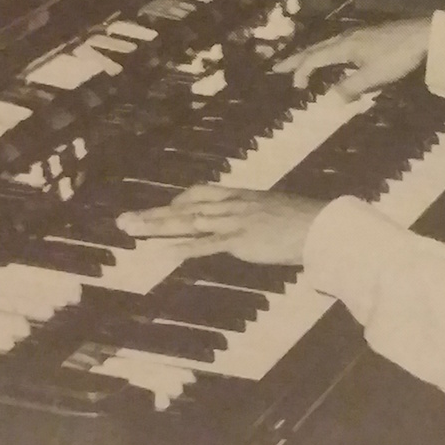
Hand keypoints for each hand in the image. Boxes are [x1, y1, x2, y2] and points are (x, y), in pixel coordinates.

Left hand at [116, 184, 324, 264]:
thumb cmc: (305, 220)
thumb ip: (258, 215)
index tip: (164, 207)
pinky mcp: (240, 240)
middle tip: (122, 221)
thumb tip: (253, 222)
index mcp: (241, 196)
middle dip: (153, 215)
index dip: (179, 201)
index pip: (201, 193)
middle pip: (185, 208)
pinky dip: (184, 247)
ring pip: (188, 222)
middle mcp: (232, 205)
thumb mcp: (275, 210)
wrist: (321, 226)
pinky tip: (164, 251)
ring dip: (157, 227)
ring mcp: (234, 222)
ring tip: (130, 230)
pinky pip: (207, 244)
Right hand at [273, 18, 431, 98]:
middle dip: (296, 59)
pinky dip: (325, 53)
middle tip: (277, 68)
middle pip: (315, 48)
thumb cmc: (397, 56)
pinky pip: (336, 45)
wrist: (423, 35)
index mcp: (344, 46)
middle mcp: (345, 37)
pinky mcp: (367, 36)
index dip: (302, 72)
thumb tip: (332, 98)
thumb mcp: (373, 77)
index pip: (315, 59)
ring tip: (300, 63)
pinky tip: (332, 58)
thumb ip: (351, 87)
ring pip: (326, 45)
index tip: (295, 88)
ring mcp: (356, 35)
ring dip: (310, 55)